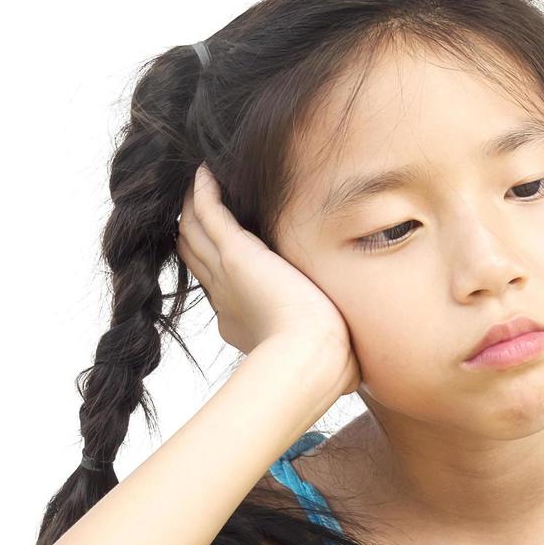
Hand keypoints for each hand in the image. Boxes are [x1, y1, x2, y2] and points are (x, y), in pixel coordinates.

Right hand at [176, 163, 361, 398]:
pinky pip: (210, 213)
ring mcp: (227, 274)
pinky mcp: (237, 254)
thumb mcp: (320, 355)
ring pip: (195, 231)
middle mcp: (226, 296)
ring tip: (193, 184)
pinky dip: (203, 193)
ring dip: (192, 208)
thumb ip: (326, 350)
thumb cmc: (325, 367)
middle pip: (197, 254)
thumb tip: (353, 372)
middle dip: (194, 231)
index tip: (219, 250)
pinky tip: (203, 172)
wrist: (311, 362)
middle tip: (191, 204)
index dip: (215, 266)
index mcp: (241, 321)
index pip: (220, 285)